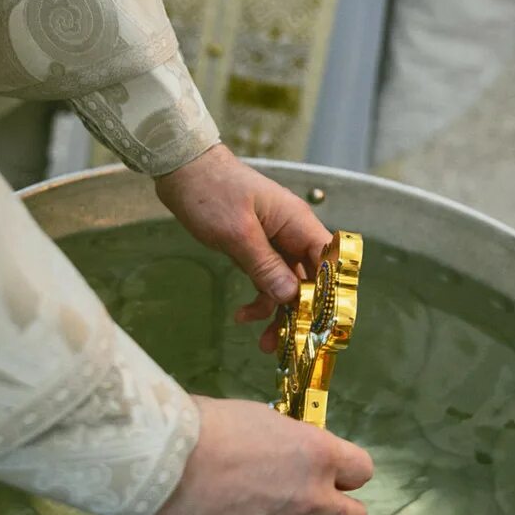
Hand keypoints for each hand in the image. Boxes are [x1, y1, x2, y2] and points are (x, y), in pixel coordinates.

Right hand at [138, 396, 372, 514]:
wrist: (164, 461)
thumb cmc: (208, 427)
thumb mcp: (262, 421)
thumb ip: (288, 445)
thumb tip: (286, 454)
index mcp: (317, 454)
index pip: (362, 471)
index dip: (346, 475)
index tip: (326, 475)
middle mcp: (312, 498)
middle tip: (307, 508)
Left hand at [155, 145, 331, 348]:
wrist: (182, 170)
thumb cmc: (212, 191)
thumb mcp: (237, 233)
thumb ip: (264, 265)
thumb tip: (291, 296)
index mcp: (297, 223)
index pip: (329, 260)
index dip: (331, 289)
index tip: (322, 319)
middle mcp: (292, 234)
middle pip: (310, 279)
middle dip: (302, 312)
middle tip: (289, 343)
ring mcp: (275, 243)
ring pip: (288, 286)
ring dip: (278, 314)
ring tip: (265, 344)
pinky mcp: (257, 250)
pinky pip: (268, 281)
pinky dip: (259, 300)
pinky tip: (241, 316)